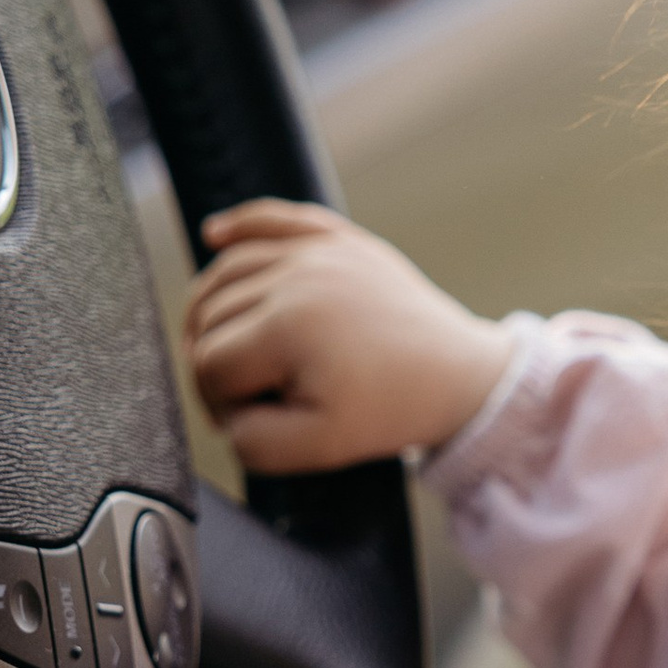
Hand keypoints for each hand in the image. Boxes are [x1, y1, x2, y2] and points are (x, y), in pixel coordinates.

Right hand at [184, 200, 510, 469]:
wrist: (458, 378)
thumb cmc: (390, 410)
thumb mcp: (317, 448)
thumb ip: (251, 441)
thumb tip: (225, 411)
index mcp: (286, 326)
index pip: (209, 365)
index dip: (219, 403)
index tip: (250, 422)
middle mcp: (295, 276)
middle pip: (210, 318)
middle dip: (216, 364)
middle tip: (246, 399)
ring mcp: (316, 250)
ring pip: (227, 272)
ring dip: (212, 312)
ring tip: (224, 352)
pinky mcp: (337, 239)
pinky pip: (273, 219)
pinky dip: (240, 224)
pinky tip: (215, 235)